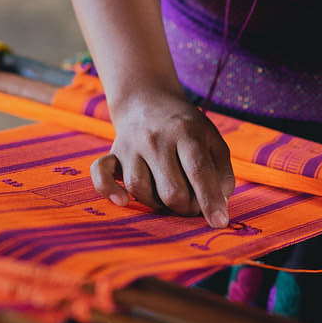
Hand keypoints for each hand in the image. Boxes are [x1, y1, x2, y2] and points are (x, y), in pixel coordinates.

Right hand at [91, 89, 234, 227]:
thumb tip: (218, 207)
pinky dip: (109, 190)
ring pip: (141, 189)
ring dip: (158, 203)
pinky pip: (101, 174)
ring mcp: (131, 146)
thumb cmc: (187, 128)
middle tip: (192, 203)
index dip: (209, 200)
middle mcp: (156, 138)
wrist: (148, 100)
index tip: (219, 222)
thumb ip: (221, 173)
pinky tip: (123, 201)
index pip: (199, 171)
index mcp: (187, 132)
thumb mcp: (212, 141)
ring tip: (169, 196)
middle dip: (186, 207)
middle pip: (171, 190)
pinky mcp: (113, 153)